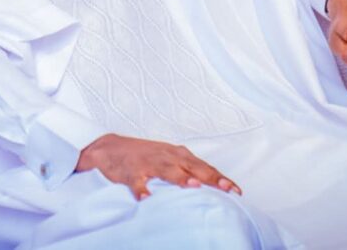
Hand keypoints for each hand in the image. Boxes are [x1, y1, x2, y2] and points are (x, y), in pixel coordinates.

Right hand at [75, 133, 240, 199]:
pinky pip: (136, 181)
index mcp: (178, 155)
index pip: (205, 167)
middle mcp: (167, 156)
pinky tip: (146, 198)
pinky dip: (141, 189)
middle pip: (192, 167)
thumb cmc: (145, 157)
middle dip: (210, 177)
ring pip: (167, 170)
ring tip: (193, 186)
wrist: (109, 148)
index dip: (221, 178)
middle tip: (227, 189)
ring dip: (180, 177)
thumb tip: (215, 186)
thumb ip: (189, 169)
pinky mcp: (130, 171)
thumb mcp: (169, 159)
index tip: (237, 191)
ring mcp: (149, 163)